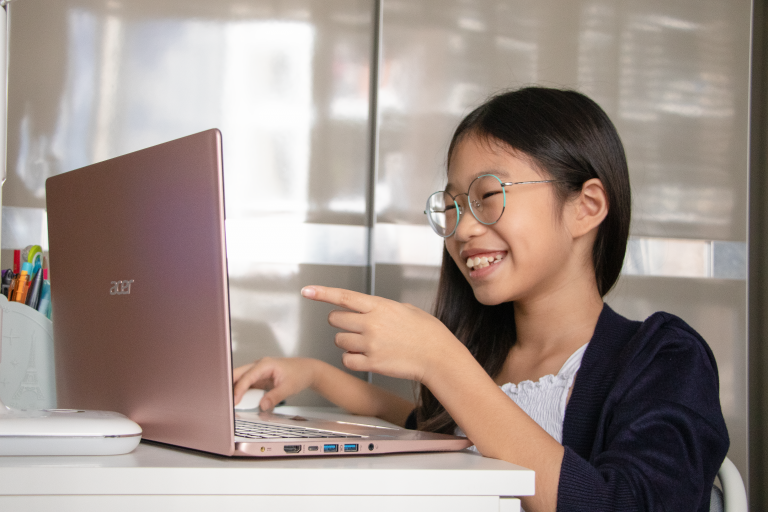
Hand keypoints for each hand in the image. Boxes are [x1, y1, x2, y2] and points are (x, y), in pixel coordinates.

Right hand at [232, 357, 316, 410]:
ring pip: (239, 379)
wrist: (307, 370)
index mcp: (265, 364)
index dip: (239, 389)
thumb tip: (262, 406)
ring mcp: (257, 372)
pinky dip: (240, 392)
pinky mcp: (258, 378)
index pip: (247, 376)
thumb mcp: (289, 387)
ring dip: (233, 389)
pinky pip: (246, 385)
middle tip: (223, 400)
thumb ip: (275, 396)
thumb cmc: (300, 374)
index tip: (234, 401)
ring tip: (227, 403)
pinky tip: (237, 402)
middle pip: (238, 374)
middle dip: (229, 385)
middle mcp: (258, 366)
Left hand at [301, 285, 461, 384]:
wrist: (438, 356)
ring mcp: (370, 344)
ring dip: (348, 342)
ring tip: (369, 344)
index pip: (344, 297)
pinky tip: (368, 357)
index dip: (322, 293)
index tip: (306, 291)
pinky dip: (353, 360)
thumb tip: (365, 309)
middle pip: (335, 320)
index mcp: (379, 306)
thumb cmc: (426, 332)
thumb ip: (381, 307)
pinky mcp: (371, 363)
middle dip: (341, 323)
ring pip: (339, 341)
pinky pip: (347, 360)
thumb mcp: (405, 309)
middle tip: (356, 328)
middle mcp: (371, 323)